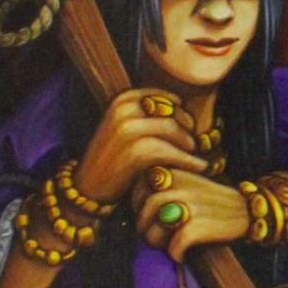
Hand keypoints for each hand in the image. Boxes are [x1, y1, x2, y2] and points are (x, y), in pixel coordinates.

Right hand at [72, 89, 205, 205]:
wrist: (87, 189)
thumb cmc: (112, 159)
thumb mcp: (124, 128)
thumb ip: (147, 116)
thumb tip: (185, 110)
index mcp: (122, 100)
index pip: (166, 98)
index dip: (181, 113)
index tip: (188, 127)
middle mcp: (124, 110)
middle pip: (173, 113)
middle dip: (188, 129)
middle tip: (194, 144)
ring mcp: (128, 130)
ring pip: (175, 130)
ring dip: (189, 145)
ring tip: (194, 157)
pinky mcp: (136, 152)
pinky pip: (172, 152)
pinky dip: (189, 160)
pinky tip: (199, 167)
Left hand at [135, 172, 253, 262]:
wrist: (248, 210)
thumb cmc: (212, 202)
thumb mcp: (187, 182)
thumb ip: (161, 188)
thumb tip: (136, 210)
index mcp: (171, 172)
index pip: (137, 191)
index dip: (139, 207)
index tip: (152, 216)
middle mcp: (176, 185)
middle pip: (142, 213)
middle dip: (146, 229)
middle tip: (159, 236)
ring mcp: (186, 205)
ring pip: (152, 231)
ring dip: (159, 244)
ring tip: (170, 246)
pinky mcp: (196, 226)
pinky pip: (173, 247)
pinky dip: (176, 255)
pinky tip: (183, 255)